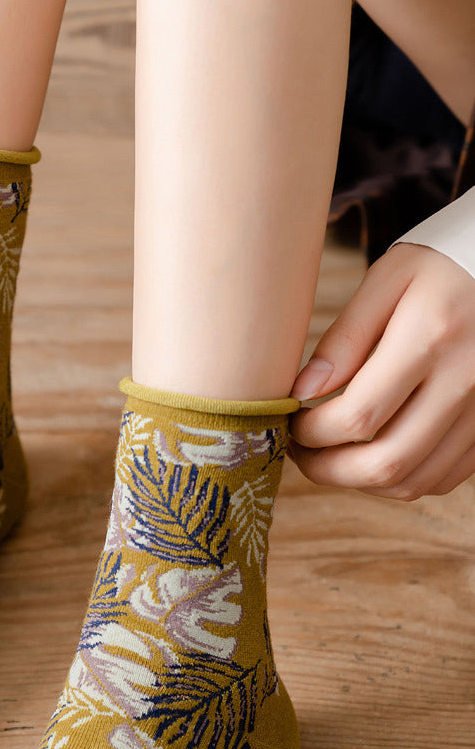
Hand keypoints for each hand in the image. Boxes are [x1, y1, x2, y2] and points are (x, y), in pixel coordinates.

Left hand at [288, 242, 474, 499]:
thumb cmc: (442, 266)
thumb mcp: (389, 279)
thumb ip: (344, 339)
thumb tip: (301, 394)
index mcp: (431, 338)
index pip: (358, 416)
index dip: (312, 433)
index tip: (291, 423)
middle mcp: (464, 381)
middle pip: (385, 462)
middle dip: (329, 470)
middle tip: (302, 453)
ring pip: (413, 481)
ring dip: (360, 482)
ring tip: (331, 457)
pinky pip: (441, 479)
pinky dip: (400, 479)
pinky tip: (373, 454)